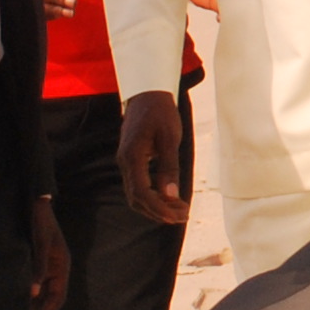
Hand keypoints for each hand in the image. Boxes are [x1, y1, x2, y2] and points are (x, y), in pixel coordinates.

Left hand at [27, 196, 69, 309]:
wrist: (38, 203)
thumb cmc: (41, 222)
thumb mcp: (41, 244)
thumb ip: (39, 266)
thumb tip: (34, 293)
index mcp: (63, 265)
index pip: (58, 297)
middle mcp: (58, 268)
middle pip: (53, 297)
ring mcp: (49, 265)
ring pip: (45, 291)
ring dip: (36, 304)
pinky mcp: (40, 261)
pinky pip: (38, 282)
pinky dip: (31, 293)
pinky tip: (20, 298)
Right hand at [118, 91, 190, 227]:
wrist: (147, 94)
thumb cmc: (161, 112)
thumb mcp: (170, 138)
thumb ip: (170, 167)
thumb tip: (171, 195)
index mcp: (132, 156)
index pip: (141, 192)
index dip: (158, 208)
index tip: (178, 215)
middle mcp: (125, 162)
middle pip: (137, 199)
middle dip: (159, 212)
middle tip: (184, 215)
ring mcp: (126, 162)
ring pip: (137, 195)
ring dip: (157, 206)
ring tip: (180, 210)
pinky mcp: (132, 161)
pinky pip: (139, 186)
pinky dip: (154, 196)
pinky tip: (171, 198)